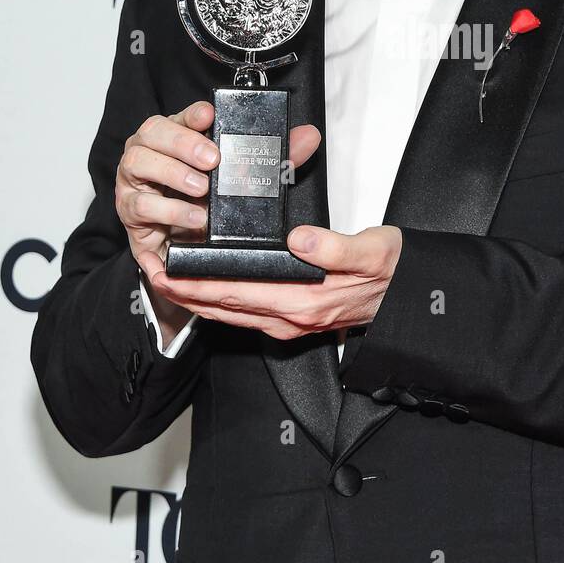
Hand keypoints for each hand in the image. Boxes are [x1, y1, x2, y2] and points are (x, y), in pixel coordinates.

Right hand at [116, 100, 321, 281]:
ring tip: (202, 190)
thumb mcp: (243, 180)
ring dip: (172, 174)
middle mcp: (149, 152)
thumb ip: (274, 156)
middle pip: (152, 132)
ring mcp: (134, 181)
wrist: (183, 250)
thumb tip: (308, 136)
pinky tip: (193, 218)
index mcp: (175, 137)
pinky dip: (168, 211)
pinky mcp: (129, 212)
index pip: (180, 115)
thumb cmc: (207, 204)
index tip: (210, 116)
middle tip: (212, 159)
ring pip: (138, 162)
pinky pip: (140, 206)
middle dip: (182, 142)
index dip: (192, 114)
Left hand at [143, 223, 403, 342]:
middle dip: (186, 293)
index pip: (235, 292)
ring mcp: (292, 323)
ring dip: (199, 301)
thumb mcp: (372, 250)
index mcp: (303, 301)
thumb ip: (335, 246)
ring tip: (169, 284)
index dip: (197, 283)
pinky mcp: (297, 320)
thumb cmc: (392, 272)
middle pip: (225, 307)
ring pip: (233, 314)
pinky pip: (248, 315)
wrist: (411, 298)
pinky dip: (222, 305)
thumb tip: (299, 239)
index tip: (166, 271)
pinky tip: (211, 295)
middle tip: (152, 275)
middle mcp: (292, 318)